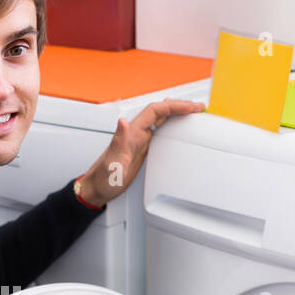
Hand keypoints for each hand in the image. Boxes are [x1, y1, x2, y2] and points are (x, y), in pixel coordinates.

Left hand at [77, 98, 206, 206]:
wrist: (97, 188)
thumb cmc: (102, 178)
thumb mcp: (111, 162)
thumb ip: (118, 141)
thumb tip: (122, 122)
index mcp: (131, 133)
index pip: (155, 111)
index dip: (173, 106)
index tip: (189, 107)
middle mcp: (135, 134)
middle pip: (160, 112)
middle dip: (179, 107)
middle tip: (198, 107)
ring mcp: (139, 141)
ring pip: (161, 120)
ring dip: (177, 114)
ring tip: (193, 113)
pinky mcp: (141, 150)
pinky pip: (159, 133)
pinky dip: (171, 127)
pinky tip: (177, 129)